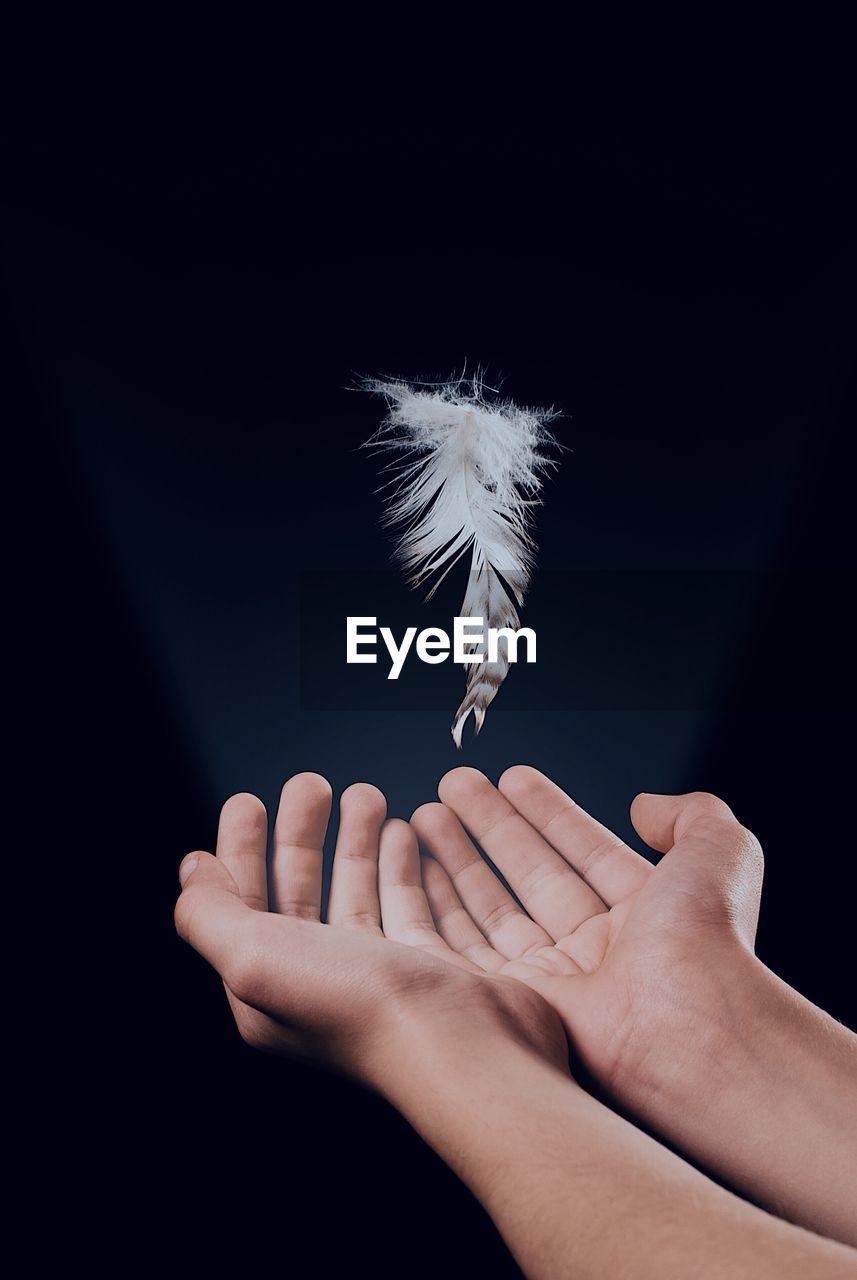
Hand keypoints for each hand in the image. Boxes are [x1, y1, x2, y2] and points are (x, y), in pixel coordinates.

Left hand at [174, 772, 566, 1092]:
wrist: (469, 1047)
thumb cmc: (364, 1010)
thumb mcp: (255, 958)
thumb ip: (210, 915)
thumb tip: (193, 872)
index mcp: (272, 988)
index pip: (243, 909)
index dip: (240, 853)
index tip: (249, 803)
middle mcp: (324, 983)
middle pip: (302, 892)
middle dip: (301, 834)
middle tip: (311, 784)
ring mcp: (381, 974)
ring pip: (359, 891)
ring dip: (356, 840)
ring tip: (365, 795)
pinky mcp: (432, 964)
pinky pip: (413, 901)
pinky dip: (405, 862)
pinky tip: (408, 833)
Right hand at [412, 765, 761, 1091]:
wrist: (688, 1025)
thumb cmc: (709, 944)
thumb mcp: (720, 851)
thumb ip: (692, 814)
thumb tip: (647, 805)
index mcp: (644, 916)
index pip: (582, 851)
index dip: (546, 811)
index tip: (512, 778)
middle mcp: (596, 949)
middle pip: (529, 874)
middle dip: (489, 826)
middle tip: (455, 786)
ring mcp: (554, 981)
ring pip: (492, 909)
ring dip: (457, 860)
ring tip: (426, 815)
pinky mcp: (514, 1005)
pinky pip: (464, 949)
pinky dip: (437, 907)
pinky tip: (418, 870)